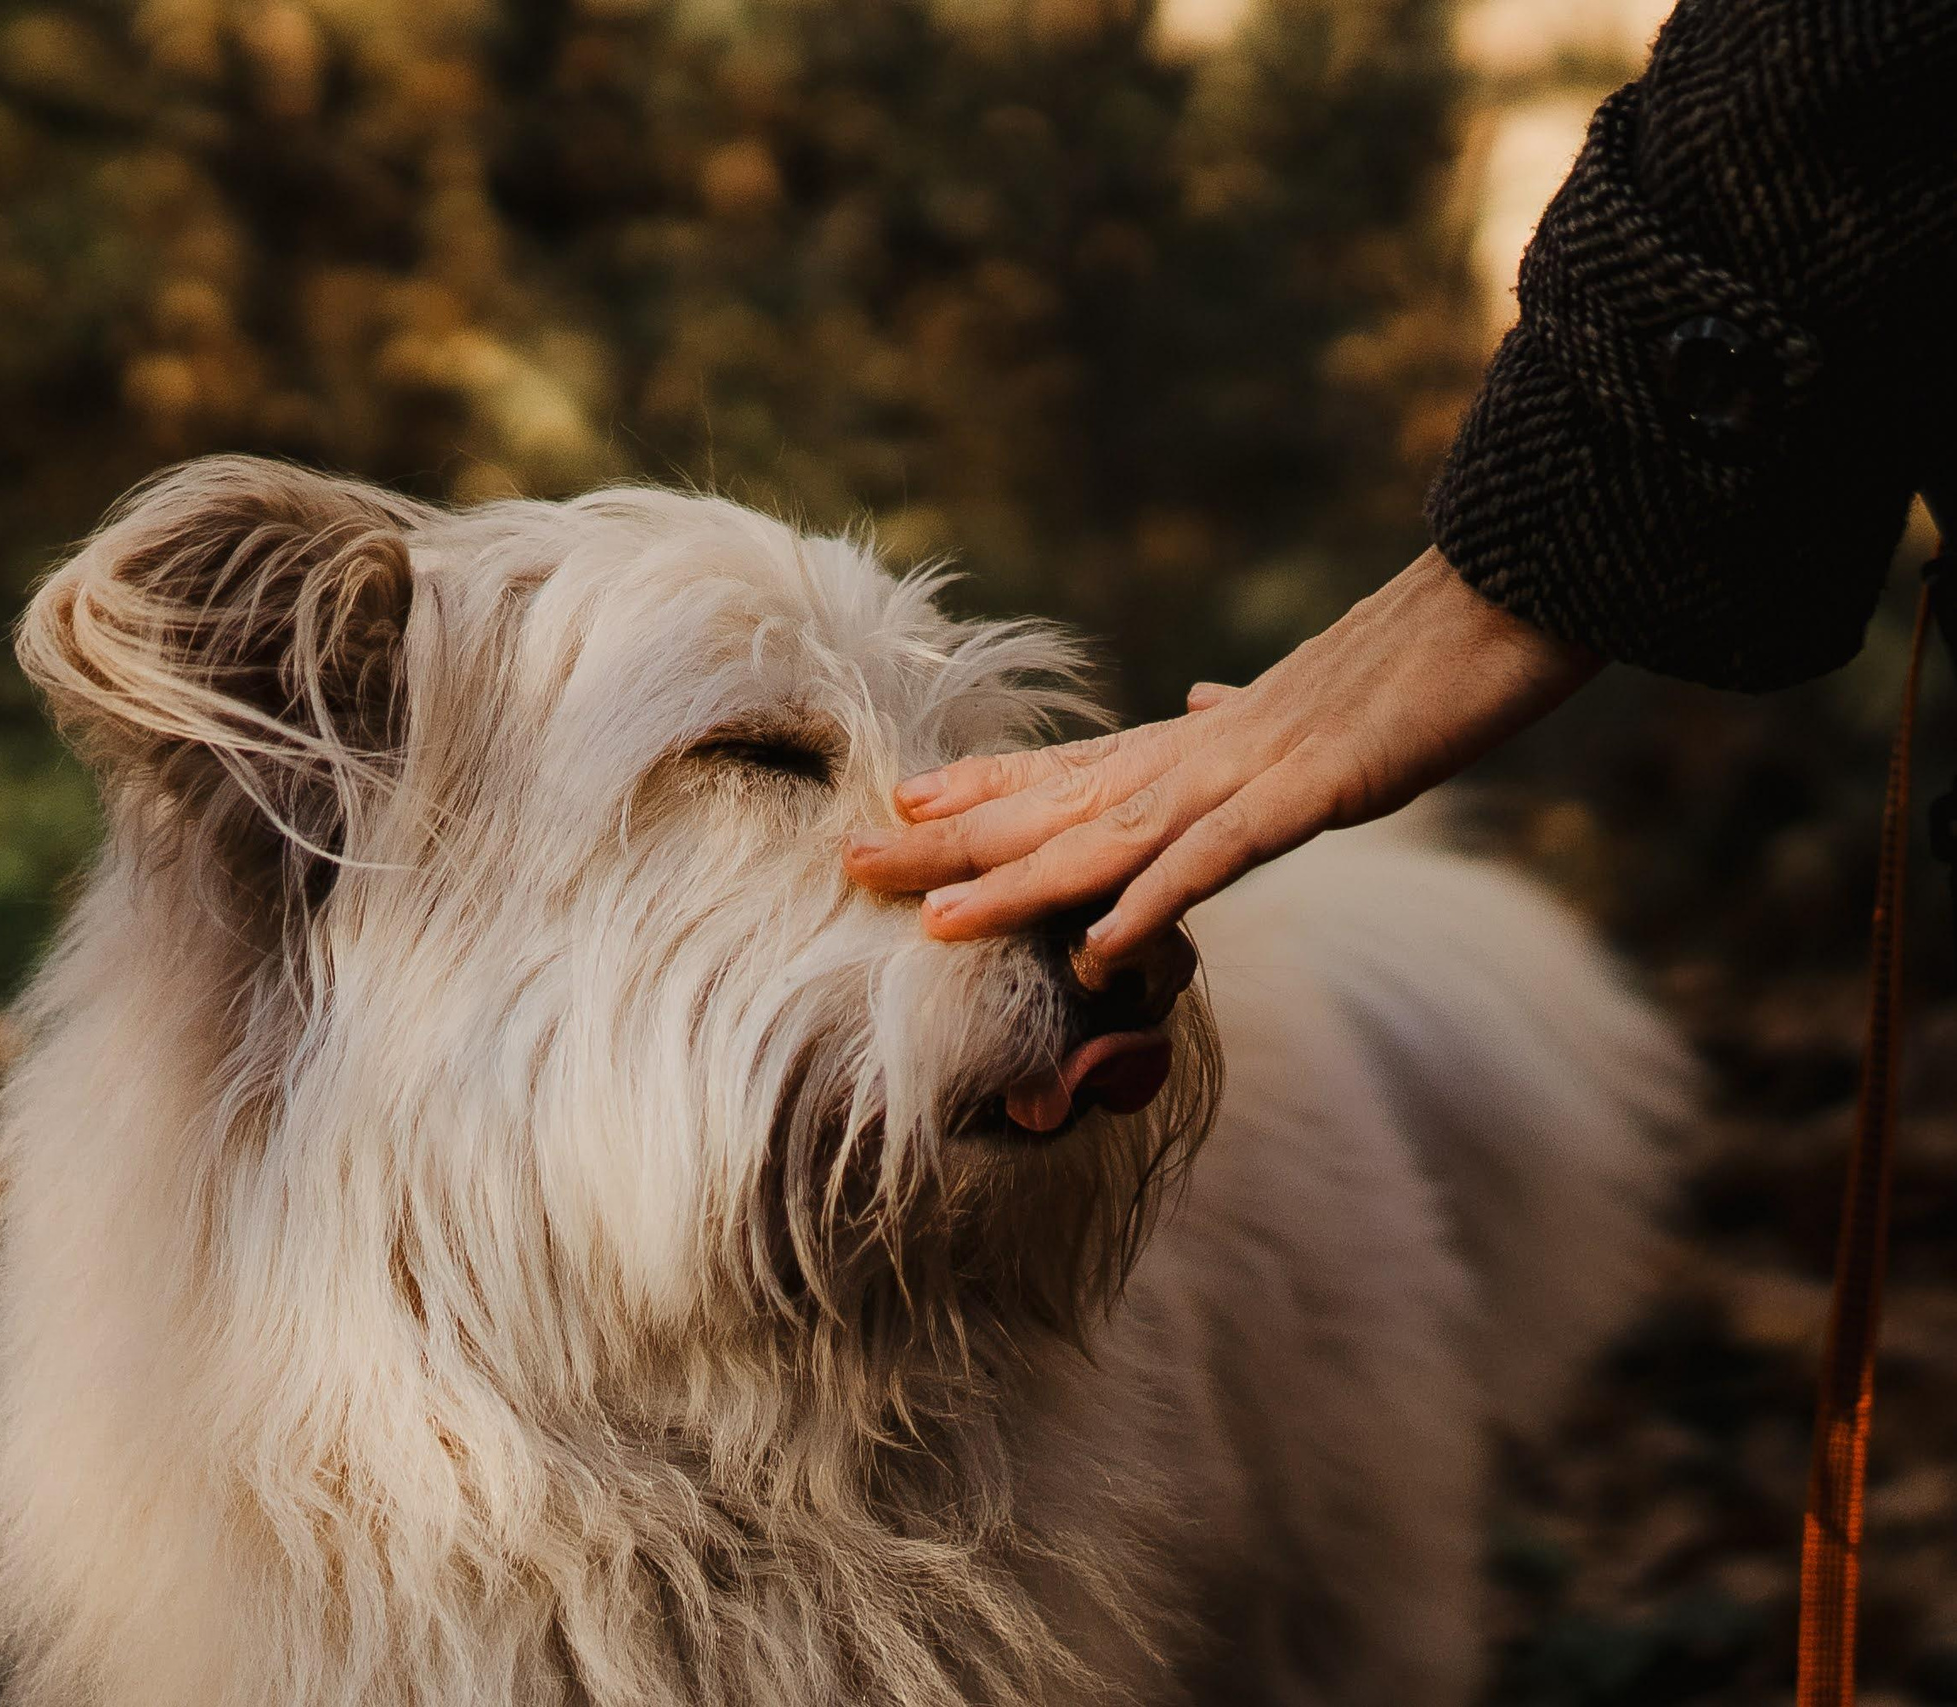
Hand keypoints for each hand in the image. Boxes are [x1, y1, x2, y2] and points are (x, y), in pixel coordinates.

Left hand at [843, 546, 1600, 964]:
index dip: (985, 787)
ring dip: (1019, 884)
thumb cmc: (1422, 659)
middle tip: (849, 864)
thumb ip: (1250, 716)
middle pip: (1056, 805)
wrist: (1507, 599)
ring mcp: (1252, 772)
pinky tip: (1095, 948)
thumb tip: (1204, 698)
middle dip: (953, 845)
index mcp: (1204, 738)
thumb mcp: (1318, 704)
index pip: (1072, 764)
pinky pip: (1218, 858)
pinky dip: (1155, 902)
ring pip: (1110, 839)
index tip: (900, 802)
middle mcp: (1203, 752)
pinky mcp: (1314, 791)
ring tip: (932, 921)